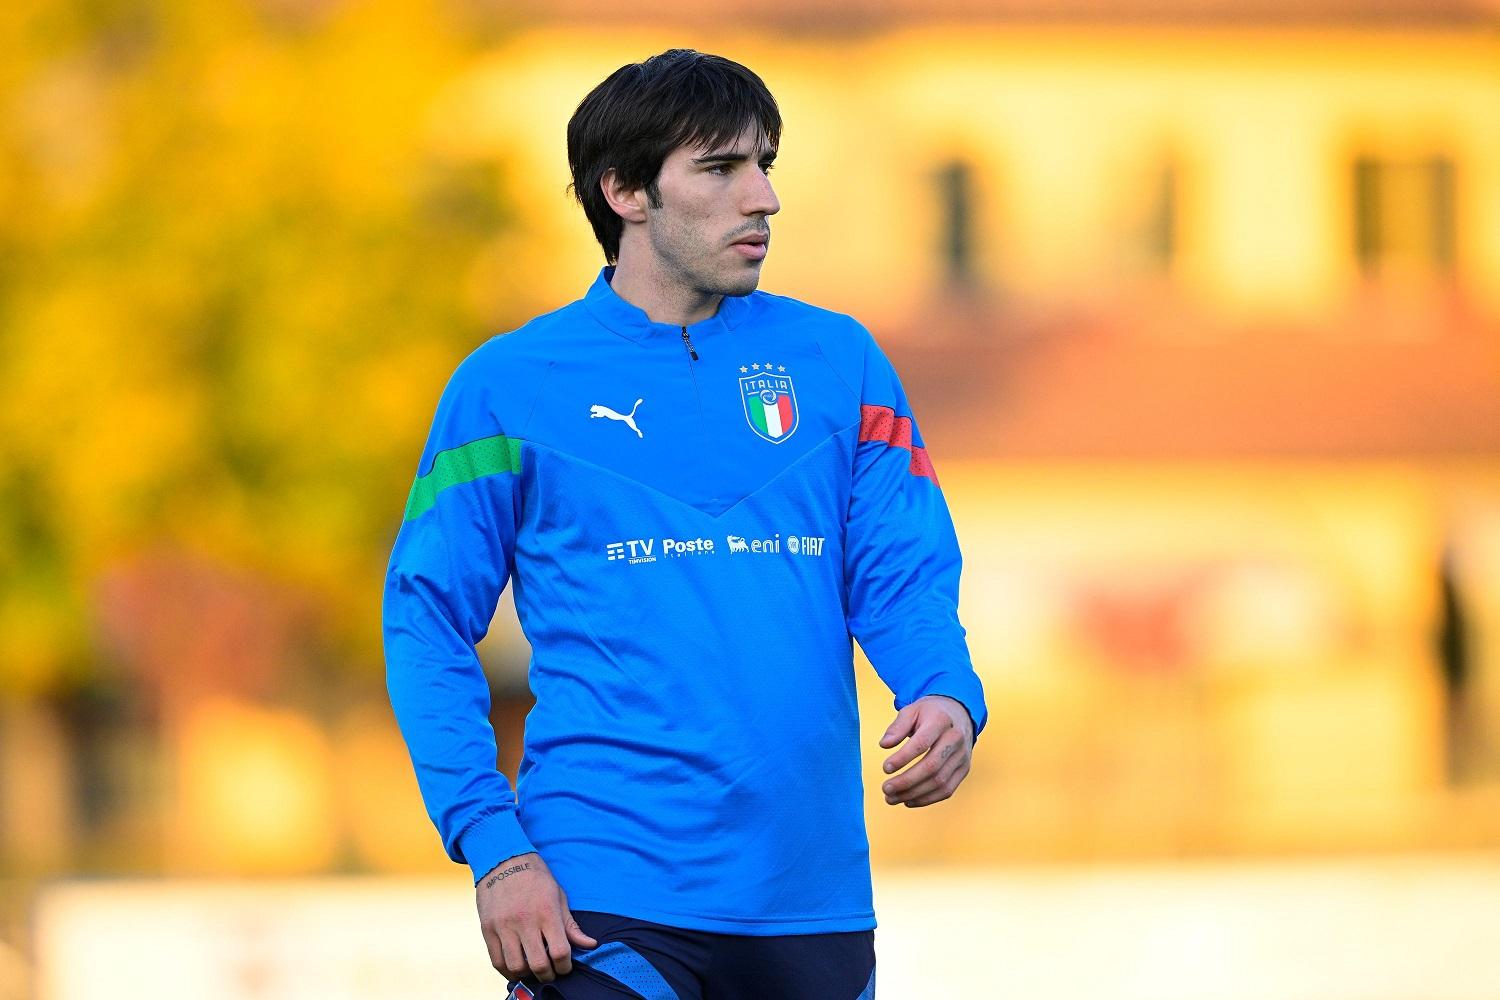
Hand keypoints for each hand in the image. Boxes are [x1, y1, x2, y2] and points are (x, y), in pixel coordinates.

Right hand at [475, 851, 598, 983]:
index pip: (560, 952)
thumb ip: (571, 925)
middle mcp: (524, 921)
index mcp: (546, 912)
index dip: (565, 966)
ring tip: (533, 971)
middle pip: (538, 964)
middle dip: (548, 975)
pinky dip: (507, 971)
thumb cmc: (536, 878)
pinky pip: (496, 960)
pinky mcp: (487, 929)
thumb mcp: (558, 897)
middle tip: (551, 973)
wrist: (503, 860)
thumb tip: (591, 945)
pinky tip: (516, 969)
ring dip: (527, 975)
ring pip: (516, 966)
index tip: (565, 966)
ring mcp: (504, 926)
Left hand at [878, 695, 973, 807]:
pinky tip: (908, 800)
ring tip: (891, 798)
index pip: (922, 743)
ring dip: (913, 794)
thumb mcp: (912, 710)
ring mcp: (962, 756)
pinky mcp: (964, 769)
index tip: (885, 768)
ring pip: (939, 782)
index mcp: (941, 721)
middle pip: (931, 766)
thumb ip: (897, 727)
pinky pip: (947, 790)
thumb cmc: (931, 713)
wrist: (959, 713)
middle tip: (885, 788)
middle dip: (906, 781)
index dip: (903, 758)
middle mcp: (955, 739)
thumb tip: (884, 744)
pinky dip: (926, 799)